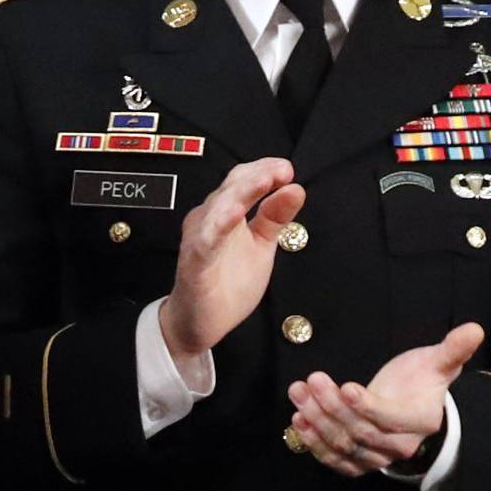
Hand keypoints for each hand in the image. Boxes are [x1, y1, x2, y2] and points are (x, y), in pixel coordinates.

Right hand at [159, 158, 306, 376]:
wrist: (199, 322)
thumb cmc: (226, 282)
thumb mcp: (261, 247)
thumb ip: (274, 218)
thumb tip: (296, 189)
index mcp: (225, 213)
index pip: (242, 182)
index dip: (264, 170)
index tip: (287, 168)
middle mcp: (209, 219)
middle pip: (231, 188)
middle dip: (256, 176)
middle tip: (281, 169)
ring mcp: (200, 239)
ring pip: (218, 209)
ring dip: (240, 193)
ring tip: (262, 181)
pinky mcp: (195, 263)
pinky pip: (207, 242)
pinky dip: (220, 227)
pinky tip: (235, 216)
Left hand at [286, 322, 483, 477]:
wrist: (412, 408)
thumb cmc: (421, 381)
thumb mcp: (438, 363)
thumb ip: (453, 349)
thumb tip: (475, 329)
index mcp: (420, 421)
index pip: (390, 419)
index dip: (367, 407)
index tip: (344, 387)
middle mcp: (399, 446)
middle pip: (361, 433)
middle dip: (332, 407)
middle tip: (310, 380)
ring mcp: (377, 457)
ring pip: (344, 446)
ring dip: (317, 421)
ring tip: (299, 392)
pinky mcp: (359, 462)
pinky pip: (335, 460)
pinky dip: (314, 444)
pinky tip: (298, 420)